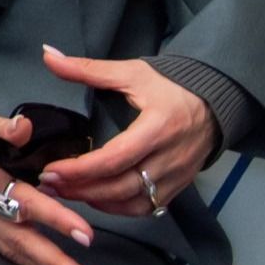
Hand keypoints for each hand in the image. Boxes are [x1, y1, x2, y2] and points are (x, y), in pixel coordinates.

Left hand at [32, 46, 217, 216]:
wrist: (216, 101)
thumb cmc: (171, 85)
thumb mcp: (131, 72)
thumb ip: (88, 68)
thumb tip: (48, 55)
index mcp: (156, 128)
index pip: (114, 158)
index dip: (79, 169)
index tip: (50, 170)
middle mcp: (168, 157)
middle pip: (121, 186)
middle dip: (81, 190)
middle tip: (49, 185)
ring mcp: (176, 176)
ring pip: (133, 202)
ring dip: (97, 202)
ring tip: (66, 192)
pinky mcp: (179, 186)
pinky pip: (147, 207)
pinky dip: (119, 208)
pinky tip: (96, 199)